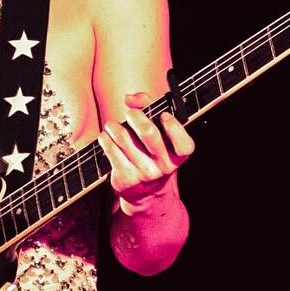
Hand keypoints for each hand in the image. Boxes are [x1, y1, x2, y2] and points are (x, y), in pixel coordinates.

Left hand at [98, 92, 194, 214]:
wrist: (146, 192)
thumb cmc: (152, 151)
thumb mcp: (159, 131)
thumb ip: (150, 106)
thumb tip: (130, 98)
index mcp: (178, 155)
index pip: (184, 144)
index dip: (174, 127)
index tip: (163, 116)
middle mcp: (164, 166)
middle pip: (149, 133)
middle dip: (136, 117)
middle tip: (130, 115)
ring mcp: (145, 173)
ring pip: (124, 138)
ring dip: (114, 126)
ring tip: (112, 125)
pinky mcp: (126, 179)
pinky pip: (111, 150)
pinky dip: (105, 138)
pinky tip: (106, 137)